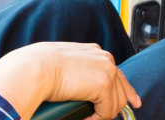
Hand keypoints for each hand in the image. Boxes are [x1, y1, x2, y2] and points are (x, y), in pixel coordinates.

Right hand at [0, 42, 141, 119]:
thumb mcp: (60, 61)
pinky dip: (97, 118)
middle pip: (122, 89)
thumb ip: (75, 67)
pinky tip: (85, 117)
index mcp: (94, 51)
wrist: (31, 68)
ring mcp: (106, 70)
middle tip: (101, 116)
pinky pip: (108, 111)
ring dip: (102, 113)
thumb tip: (75, 82)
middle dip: (116, 106)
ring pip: (117, 103)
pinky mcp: (103, 85)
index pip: (117, 73)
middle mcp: (104, 58)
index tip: (133, 102)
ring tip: (86, 116)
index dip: (125, 90)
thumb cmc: (35, 65)